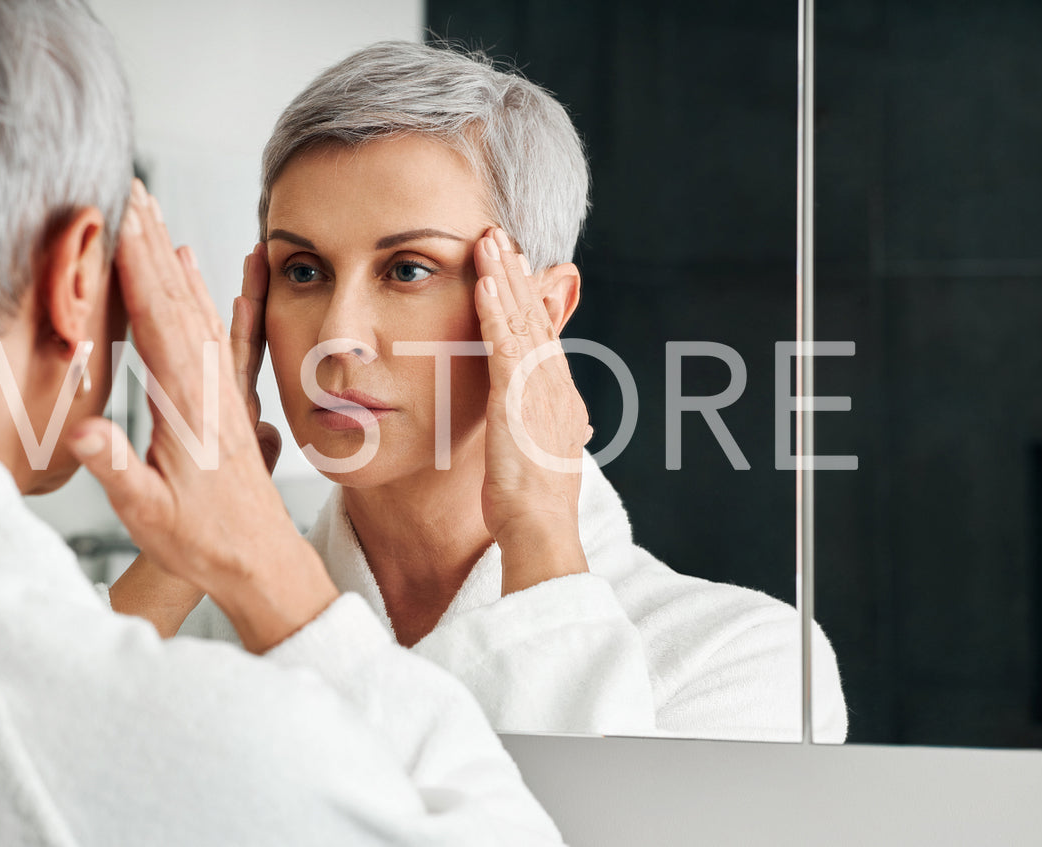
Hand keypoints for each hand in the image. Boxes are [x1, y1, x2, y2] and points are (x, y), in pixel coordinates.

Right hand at [73, 180, 337, 652]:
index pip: (153, 311)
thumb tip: (83, 433)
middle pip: (173, 292)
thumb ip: (117, 468)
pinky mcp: (226, 395)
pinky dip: (205, 290)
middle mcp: (207, 380)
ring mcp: (219, 385)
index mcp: (186, 397)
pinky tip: (202, 267)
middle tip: (127, 182)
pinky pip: (216, 330)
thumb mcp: (147, 511)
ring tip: (152, 209)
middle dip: (148, 235)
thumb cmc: (201, 540)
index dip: (132, 258)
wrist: (259, 560)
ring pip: (192, 303)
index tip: (114, 209)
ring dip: (170, 254)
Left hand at [472, 228, 591, 592]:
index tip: (515, 265)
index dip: (527, 295)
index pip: (542, 333)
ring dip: (503, 275)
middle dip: (516, 272)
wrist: (540, 528)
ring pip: (520, 317)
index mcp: (558, 395)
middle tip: (499, 234)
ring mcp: (538, 387)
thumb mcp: (537, 456)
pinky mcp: (517, 396)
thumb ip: (539, 430)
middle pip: (534, 314)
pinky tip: (483, 281)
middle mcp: (553, 383)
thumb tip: (547, 425)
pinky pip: (504, 342)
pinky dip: (494, 308)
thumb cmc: (532, 504)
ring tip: (488, 239)